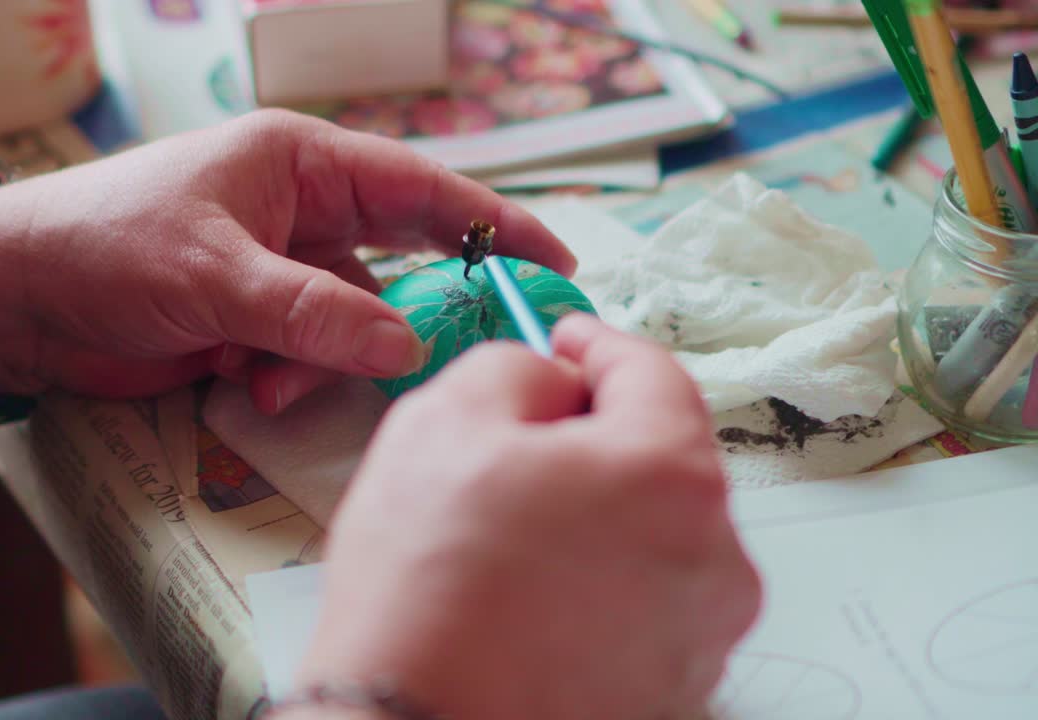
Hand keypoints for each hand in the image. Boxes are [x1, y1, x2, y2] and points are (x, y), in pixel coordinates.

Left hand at [0, 110, 574, 411]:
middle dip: (408, 313)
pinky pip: (305, 353)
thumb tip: (409, 347)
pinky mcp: (251, 319)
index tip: (553, 264)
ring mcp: (277, 268)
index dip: (492, 226)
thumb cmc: (105, 247)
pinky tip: (240, 386)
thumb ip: (314, 313)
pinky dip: (285, 377)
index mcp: (299, 163)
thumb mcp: (215, 276)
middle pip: (393, 264)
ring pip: (348, 324)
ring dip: (320, 359)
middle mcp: (299, 210)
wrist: (9, 299)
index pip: (420, 189)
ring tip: (263, 378)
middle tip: (459, 356)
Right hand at [294, 314, 760, 719]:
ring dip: (597, 513)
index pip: (650, 371)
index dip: (597, 344)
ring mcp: (699, 633)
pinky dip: (597, 581)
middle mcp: (713, 557)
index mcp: (670, 473)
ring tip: (509, 535)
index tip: (566, 340)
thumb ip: (517, 367)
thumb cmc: (426, 589)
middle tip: (519, 441)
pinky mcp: (672, 688)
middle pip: (660, 456)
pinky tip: (527, 593)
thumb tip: (551, 381)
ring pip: (653, 532)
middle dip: (594, 436)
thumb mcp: (445, 420)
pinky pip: (642, 602)